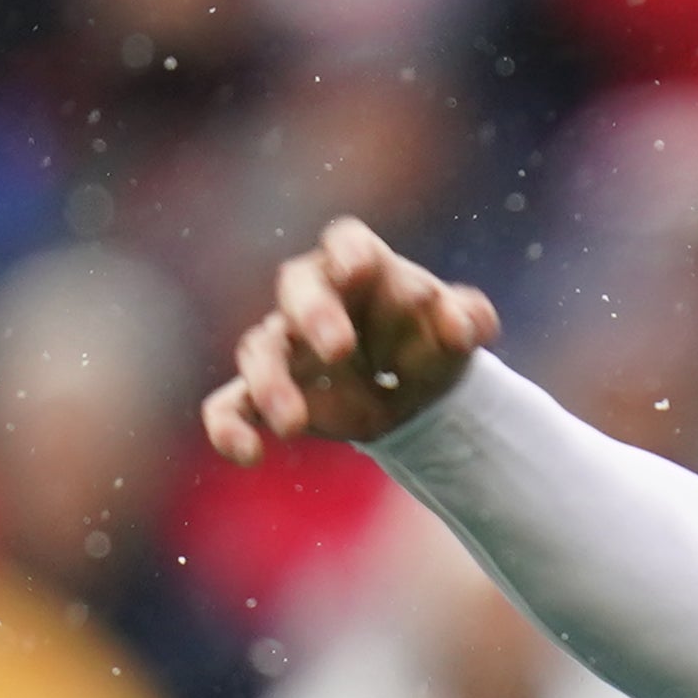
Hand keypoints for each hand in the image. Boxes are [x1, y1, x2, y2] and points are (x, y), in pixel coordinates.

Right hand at [201, 215, 498, 460]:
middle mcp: (315, 296)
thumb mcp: (458, 331)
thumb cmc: (429, 342)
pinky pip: (232, 402)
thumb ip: (468, 319)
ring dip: (271, 384)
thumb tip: (461, 326)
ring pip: (260, 348)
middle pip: (297, 286)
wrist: (410, 392)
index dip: (349, 252)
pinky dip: (228, 426)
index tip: (358, 269)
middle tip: (339, 350)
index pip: (347, 243)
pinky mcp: (266, 391)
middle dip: (314, 314)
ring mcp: (286, 343)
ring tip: (293, 426)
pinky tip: (245, 455)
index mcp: (363, 267)